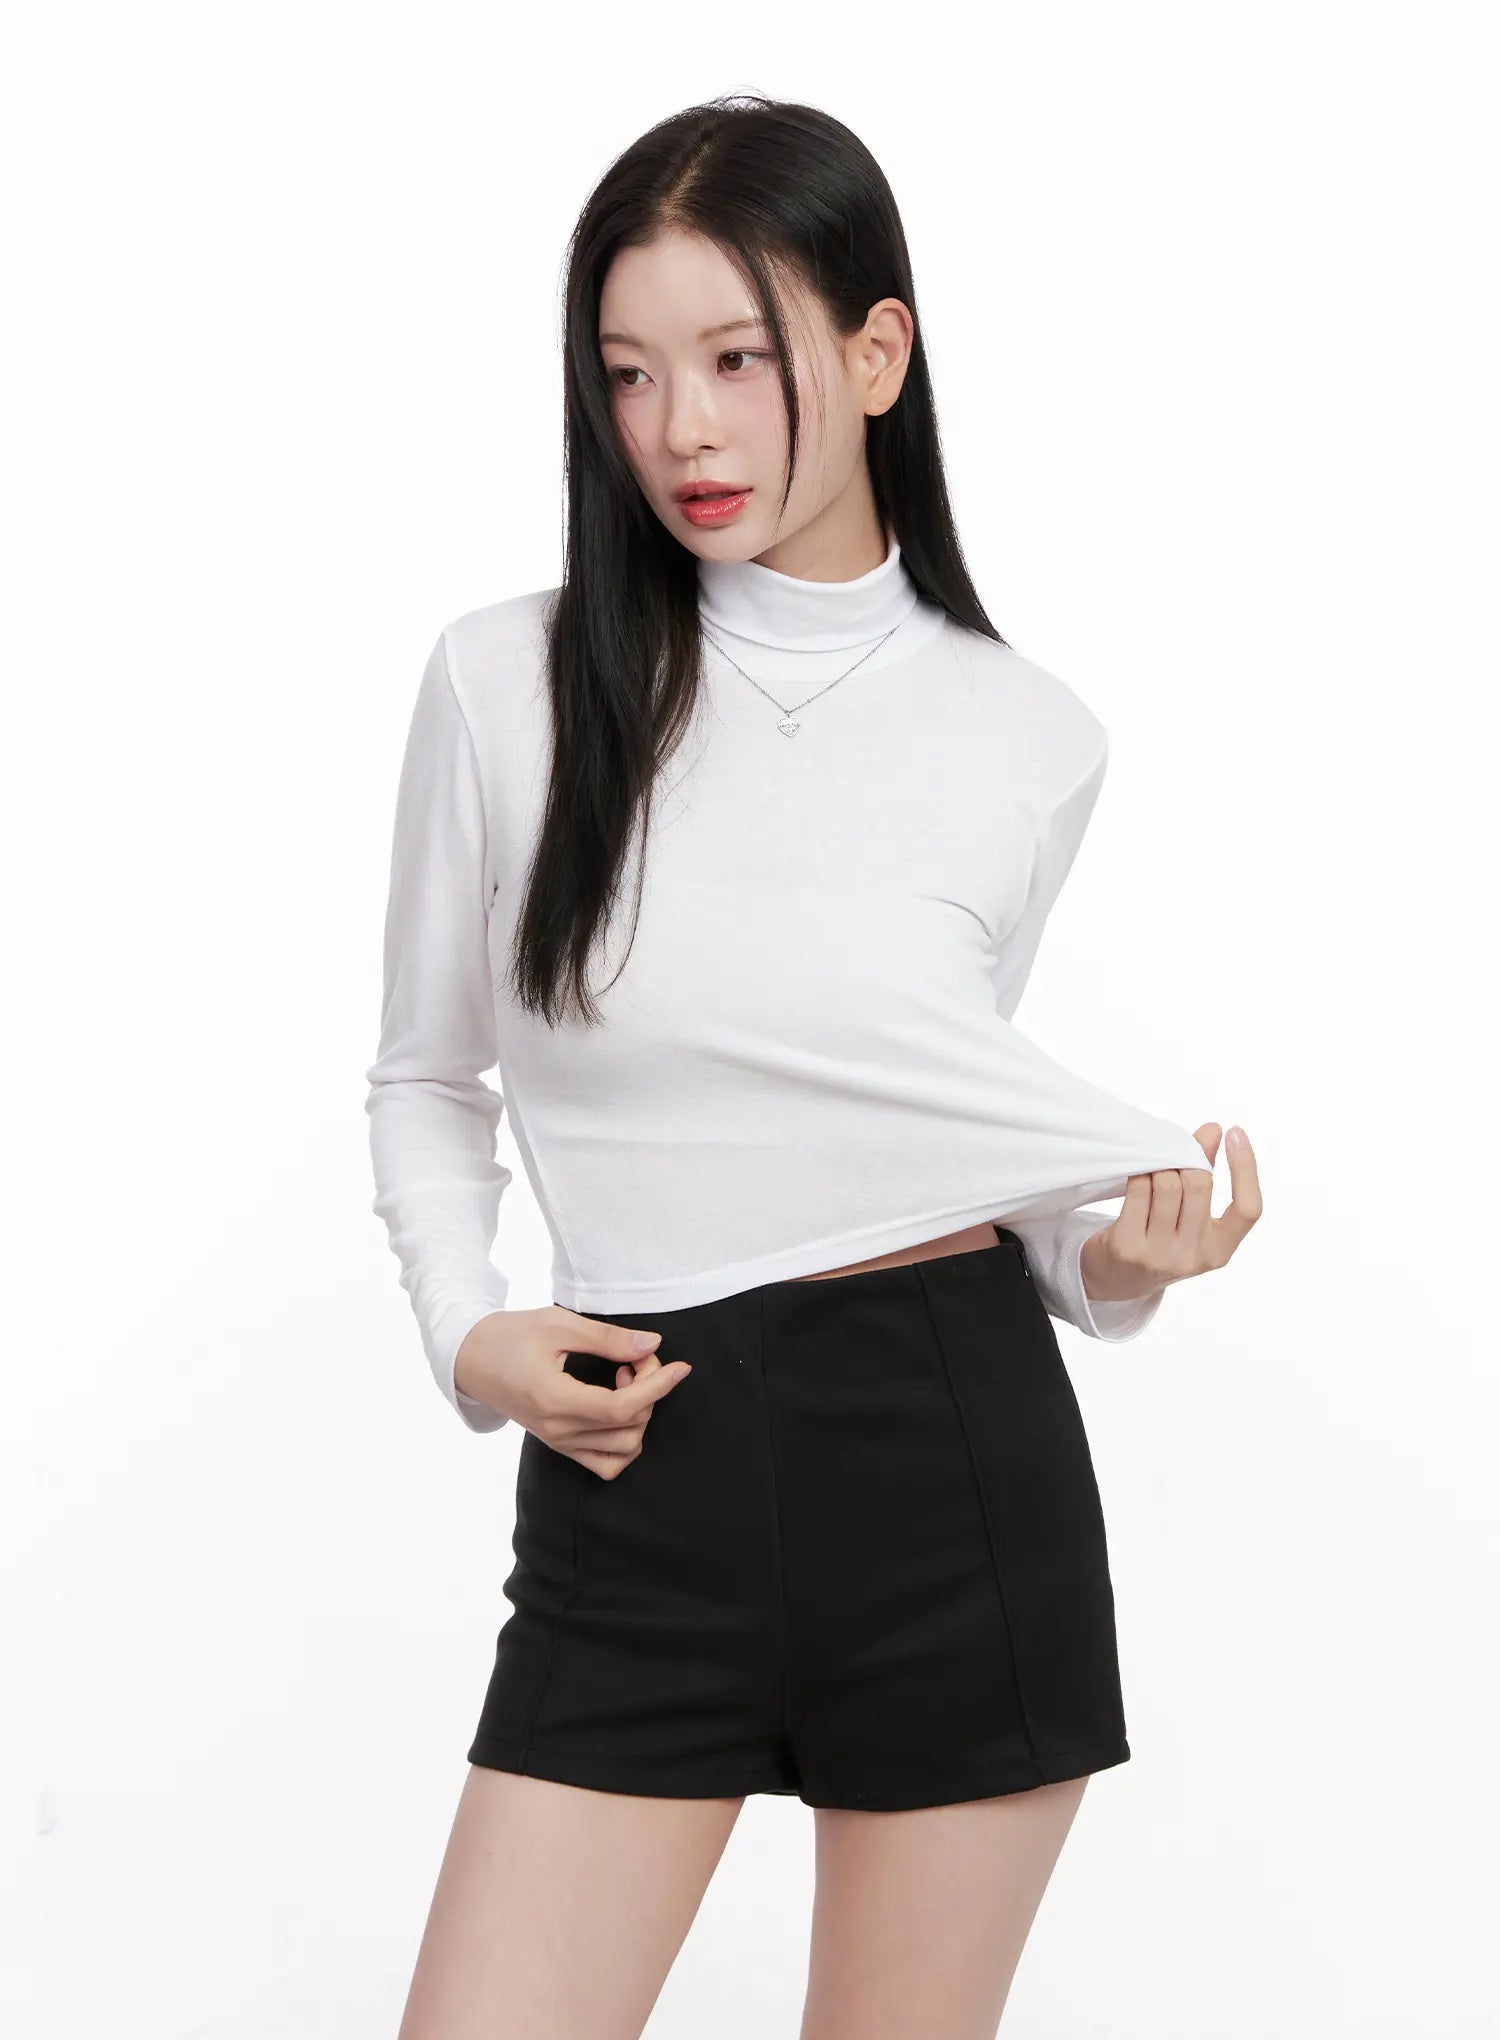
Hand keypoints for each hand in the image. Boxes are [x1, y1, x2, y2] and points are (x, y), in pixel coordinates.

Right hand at [453, 1306, 692, 1477]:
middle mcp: (558, 1430)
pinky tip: (617, 1405)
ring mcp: (558, 1442)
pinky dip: (624, 1440)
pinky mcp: (559, 1444)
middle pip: (629, 1429)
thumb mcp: (558, 1324)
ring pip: (623, 1452)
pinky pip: (605, 1462)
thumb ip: (607, 1339)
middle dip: (649, 1392)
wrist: (470, 1358)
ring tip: (624, 1380)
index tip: (681, 1366)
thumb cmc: (510, 1335)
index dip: (659, 1387)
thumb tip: (653, 1346)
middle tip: (636, 1357)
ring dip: (638, 1416)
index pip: (622, 1408)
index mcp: (555, 1400)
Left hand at [1079, 1123, 1260, 1305]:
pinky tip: (1137, 1175)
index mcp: (1220, 1250)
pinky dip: (1138, 1173)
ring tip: (1152, 1171)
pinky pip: (1138, 1189)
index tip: (1235, 1133)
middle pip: (1199, 1184)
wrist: (1114, 1278)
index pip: (1249, 1209)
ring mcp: (1160, 1254)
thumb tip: (1213, 1130)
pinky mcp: (1128, 1247)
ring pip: (1166, 1183)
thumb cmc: (1158, 1239)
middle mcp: (1194, 1256)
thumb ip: (1205, 1175)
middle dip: (1185, 1160)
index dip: (1246, 1167)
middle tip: (1173, 1154)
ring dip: (1158, 1166)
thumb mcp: (1190, 1218)